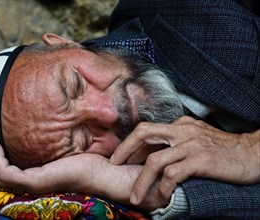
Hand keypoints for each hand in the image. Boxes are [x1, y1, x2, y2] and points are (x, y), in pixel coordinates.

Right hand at [0, 143, 170, 209]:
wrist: (114, 171)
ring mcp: (37, 183)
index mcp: (44, 173)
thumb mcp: (77, 141)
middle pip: (1, 175)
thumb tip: (63, 109)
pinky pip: (10, 175)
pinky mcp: (39, 181)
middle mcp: (37, 180)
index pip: (14, 169)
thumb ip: (66, 132)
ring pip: (0, 177)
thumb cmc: (99, 157)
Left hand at [110, 116, 259, 204]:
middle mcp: (182, 131)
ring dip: (141, 179)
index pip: (147, 130)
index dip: (130, 144)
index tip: (120, 157)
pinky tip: (161, 196)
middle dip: (125, 150)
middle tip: (115, 164)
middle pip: (144, 134)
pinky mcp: (201, 159)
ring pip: (155, 159)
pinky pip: (173, 173)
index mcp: (179, 125)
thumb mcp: (197, 136)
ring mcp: (191, 144)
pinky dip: (163, 186)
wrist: (252, 153)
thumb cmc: (223, 148)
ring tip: (135, 196)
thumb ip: (177, 138)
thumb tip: (157, 148)